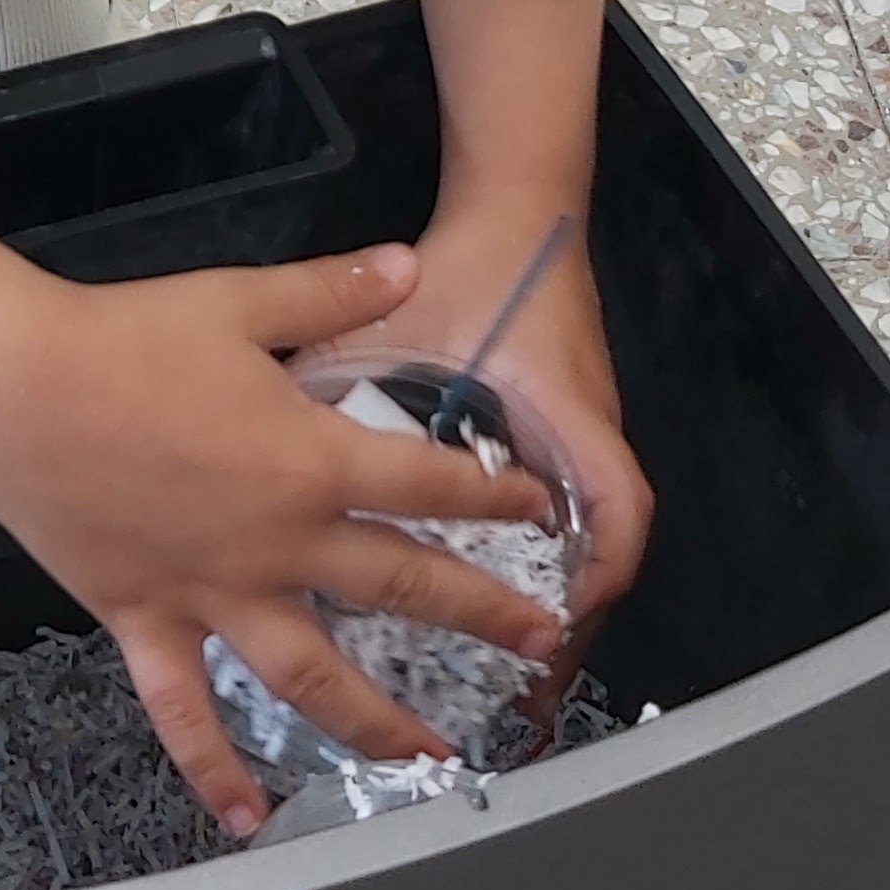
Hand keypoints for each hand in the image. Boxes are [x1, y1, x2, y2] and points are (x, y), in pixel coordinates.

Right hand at [0, 242, 568, 832]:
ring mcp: (213, 594)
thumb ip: (332, 292)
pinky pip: (185, 712)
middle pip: (400, 587)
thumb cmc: (122, 341)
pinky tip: (244, 817)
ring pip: (313, 676)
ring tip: (434, 758)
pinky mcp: (148, 621)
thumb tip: (408, 264)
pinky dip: (213, 770)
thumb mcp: (240, 302)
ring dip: (378, 722)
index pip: (428, 484)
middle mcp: (276, 543)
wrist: (8, 391)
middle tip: (540, 641)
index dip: (494, 496)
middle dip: (481, 615)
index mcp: (310, 462)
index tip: (540, 510)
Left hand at [403, 0, 654, 638]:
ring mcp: (578, 432)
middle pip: (606, 542)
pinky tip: (492, 579)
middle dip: (570, 615)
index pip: (617, 507)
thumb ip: (343, 366)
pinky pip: (568, 501)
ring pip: (588, 529)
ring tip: (507, 660)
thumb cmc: (475, 264)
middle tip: (524, 686)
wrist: (520, 203)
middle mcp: (583, 432)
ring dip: (556, 588)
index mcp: (562, 411)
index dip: (594, 574)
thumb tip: (273, 424)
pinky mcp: (562, 424)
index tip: (551, 624)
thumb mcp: (403, 322)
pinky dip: (545, 548)